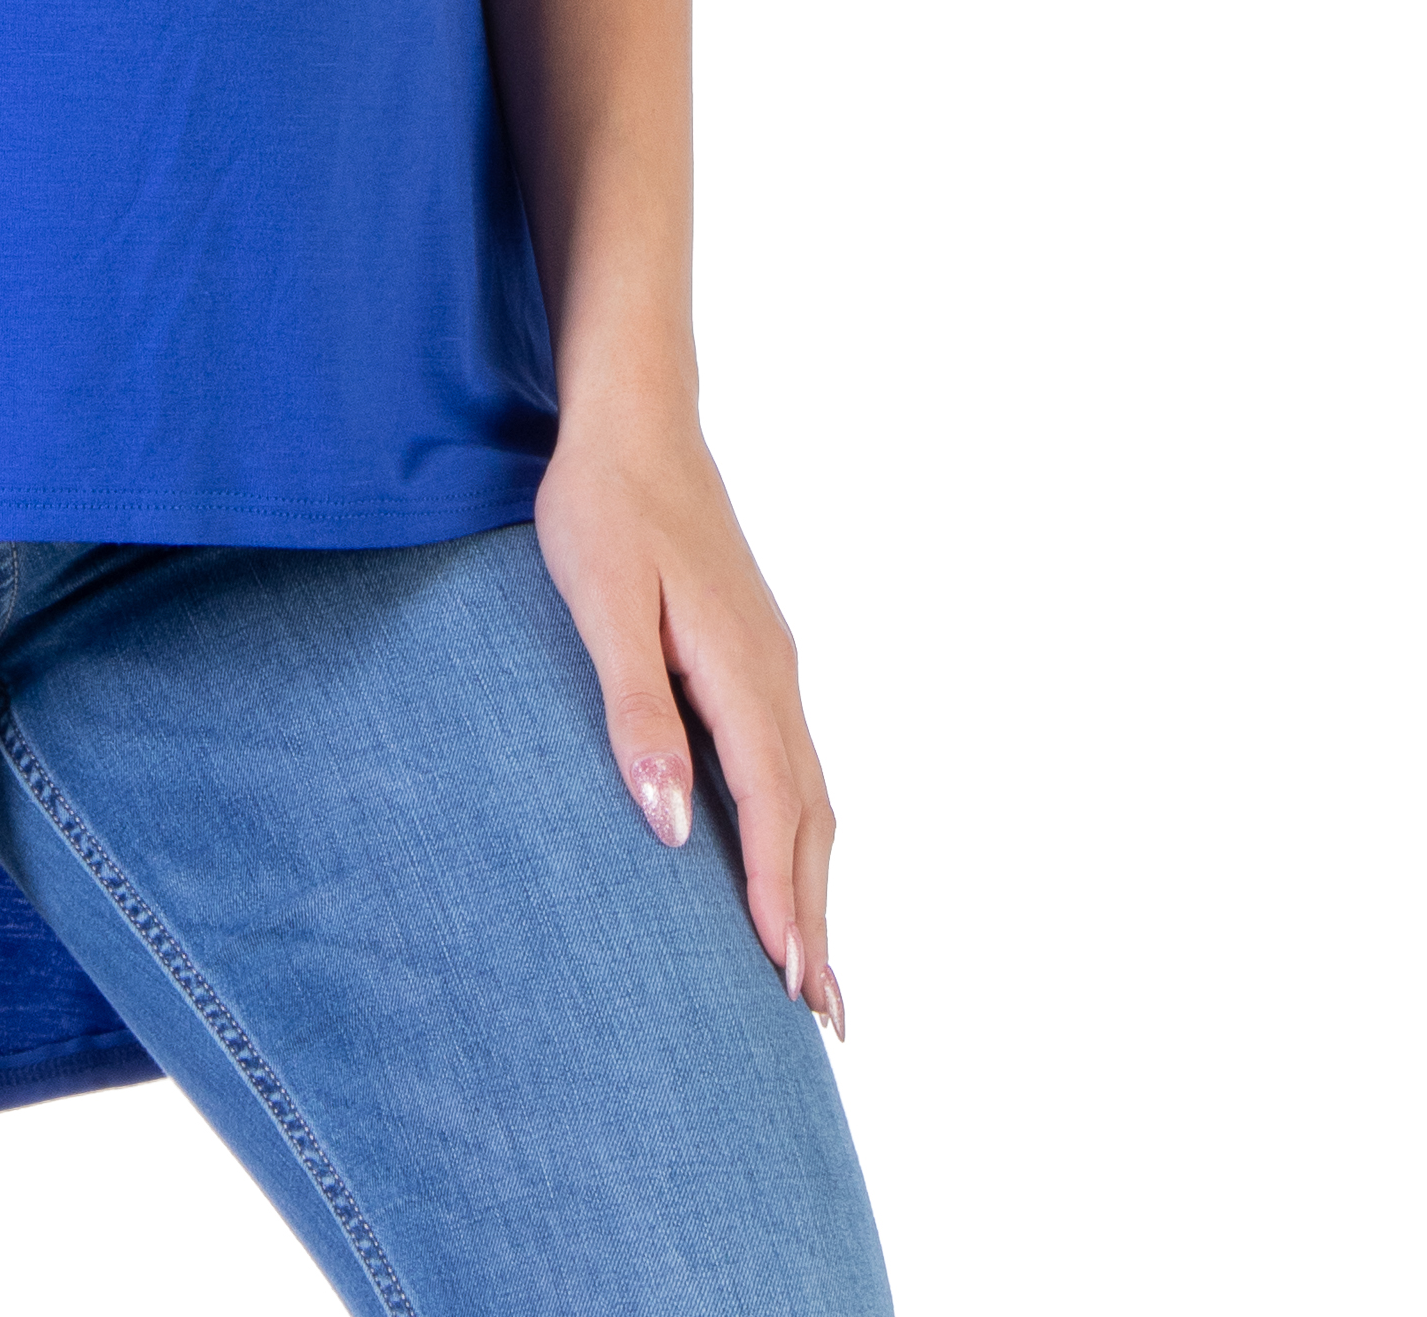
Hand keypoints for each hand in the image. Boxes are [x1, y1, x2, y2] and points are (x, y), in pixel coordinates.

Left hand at [532, 400, 847, 1041]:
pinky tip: (783, 854)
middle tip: (825, 1014)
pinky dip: (800, 827)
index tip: (792, 987)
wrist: (633, 412)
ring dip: (814, 878)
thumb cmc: (603, 501)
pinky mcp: (752, 650)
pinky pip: (791, 760)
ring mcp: (769, 661)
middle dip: (815, 915)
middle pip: (809, 815)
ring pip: (809, 791)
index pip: (774, 809)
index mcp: (739, 669)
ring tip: (814, 963)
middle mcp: (771, 673)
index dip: (781, 901)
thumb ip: (635, 710)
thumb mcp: (601, 600)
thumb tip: (671, 827)